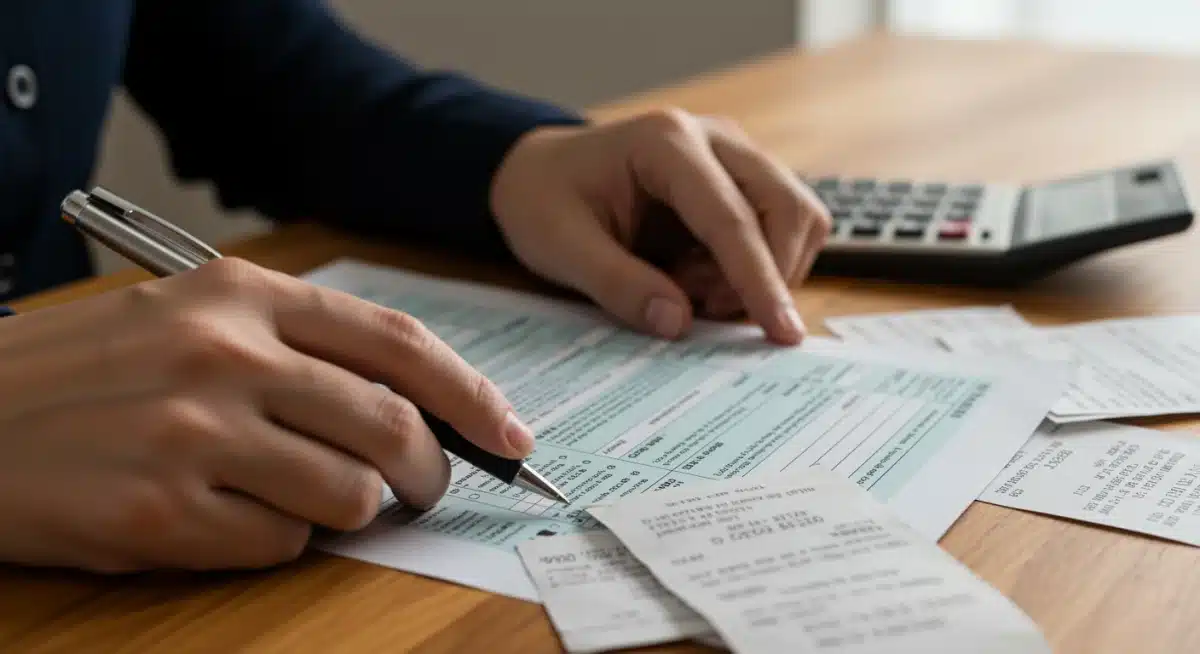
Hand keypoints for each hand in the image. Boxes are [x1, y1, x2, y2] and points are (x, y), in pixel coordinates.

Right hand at [0, 259, 533, 571]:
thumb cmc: (86, 370)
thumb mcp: (188, 316)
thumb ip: (298, 348)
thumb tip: (412, 407)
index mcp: (240, 295)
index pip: (397, 343)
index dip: (471, 393)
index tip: (511, 434)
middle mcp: (225, 355)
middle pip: (392, 426)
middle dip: (431, 471)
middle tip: (427, 488)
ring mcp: (194, 434)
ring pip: (350, 495)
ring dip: (351, 511)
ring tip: (302, 498)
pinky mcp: (163, 512)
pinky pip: (281, 545)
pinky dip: (279, 541)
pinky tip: (227, 518)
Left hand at [490, 108, 831, 344]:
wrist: (538, 172)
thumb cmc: (544, 201)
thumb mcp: (560, 248)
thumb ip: (618, 284)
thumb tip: (678, 323)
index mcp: (666, 143)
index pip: (732, 217)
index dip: (760, 280)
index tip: (782, 332)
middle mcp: (714, 138)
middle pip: (788, 208)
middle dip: (768, 276)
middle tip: (705, 309)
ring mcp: (735, 156)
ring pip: (796, 218)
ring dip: (760, 273)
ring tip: (690, 288)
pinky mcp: (741, 181)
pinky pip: (779, 231)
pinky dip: (753, 268)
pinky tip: (697, 276)